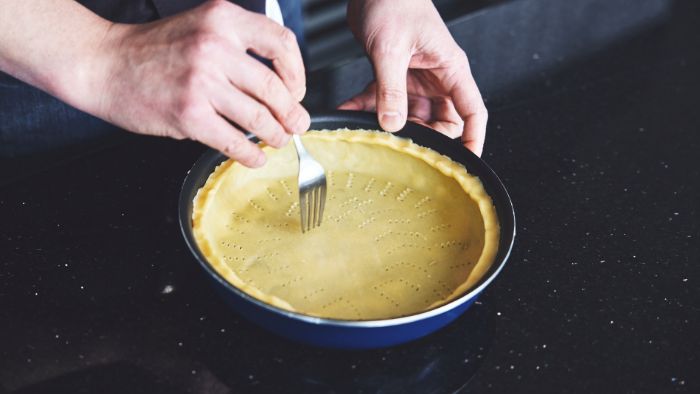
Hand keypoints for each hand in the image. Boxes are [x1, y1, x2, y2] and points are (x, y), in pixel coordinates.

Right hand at [91, 0, 308, 166]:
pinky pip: (234, 141)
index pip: (281, 43)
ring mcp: (202, 82)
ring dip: (276, 135)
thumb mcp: (201, 27)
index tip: (297, 90)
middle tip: (297, 124)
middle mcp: (215, 47)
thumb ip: (239, 47)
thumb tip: (280, 84)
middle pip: (275, 88)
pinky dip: (251, 154)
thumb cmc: (154, 50)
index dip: (297, 73)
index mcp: (223, 20)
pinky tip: (254, 156)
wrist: (105, 64)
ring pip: (259, 117)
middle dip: (292, 113)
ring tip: (278, 140)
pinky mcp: (189, 114)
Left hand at [340, 0, 486, 155]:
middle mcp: (437, 78)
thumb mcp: (390, 50)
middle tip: (402, 146)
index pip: (472, 112)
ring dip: (389, 125)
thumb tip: (392, 125)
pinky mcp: (394, 76)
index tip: (467, 162)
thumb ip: (391, 89)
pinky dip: (366, 108)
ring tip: (368, 129)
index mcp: (450, 69)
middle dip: (424, 137)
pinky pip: (384, 101)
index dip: (473, 139)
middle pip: (442, 122)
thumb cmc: (393, 3)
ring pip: (411, 117)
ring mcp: (415, 79)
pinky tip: (348, 110)